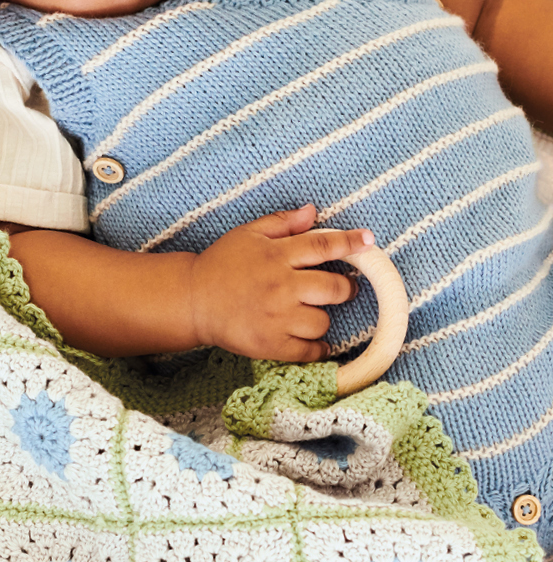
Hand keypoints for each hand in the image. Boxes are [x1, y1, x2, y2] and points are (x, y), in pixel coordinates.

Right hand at [187, 205, 373, 361]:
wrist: (193, 300)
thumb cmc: (222, 264)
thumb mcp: (247, 235)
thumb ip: (282, 223)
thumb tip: (313, 211)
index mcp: (275, 255)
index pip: (322, 245)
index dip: (350, 243)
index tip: (369, 241)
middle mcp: (280, 285)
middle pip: (334, 288)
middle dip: (345, 289)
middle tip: (341, 289)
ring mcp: (278, 317)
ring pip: (323, 321)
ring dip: (320, 318)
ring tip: (306, 313)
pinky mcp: (273, 344)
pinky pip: (312, 350)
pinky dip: (316, 347)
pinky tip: (308, 339)